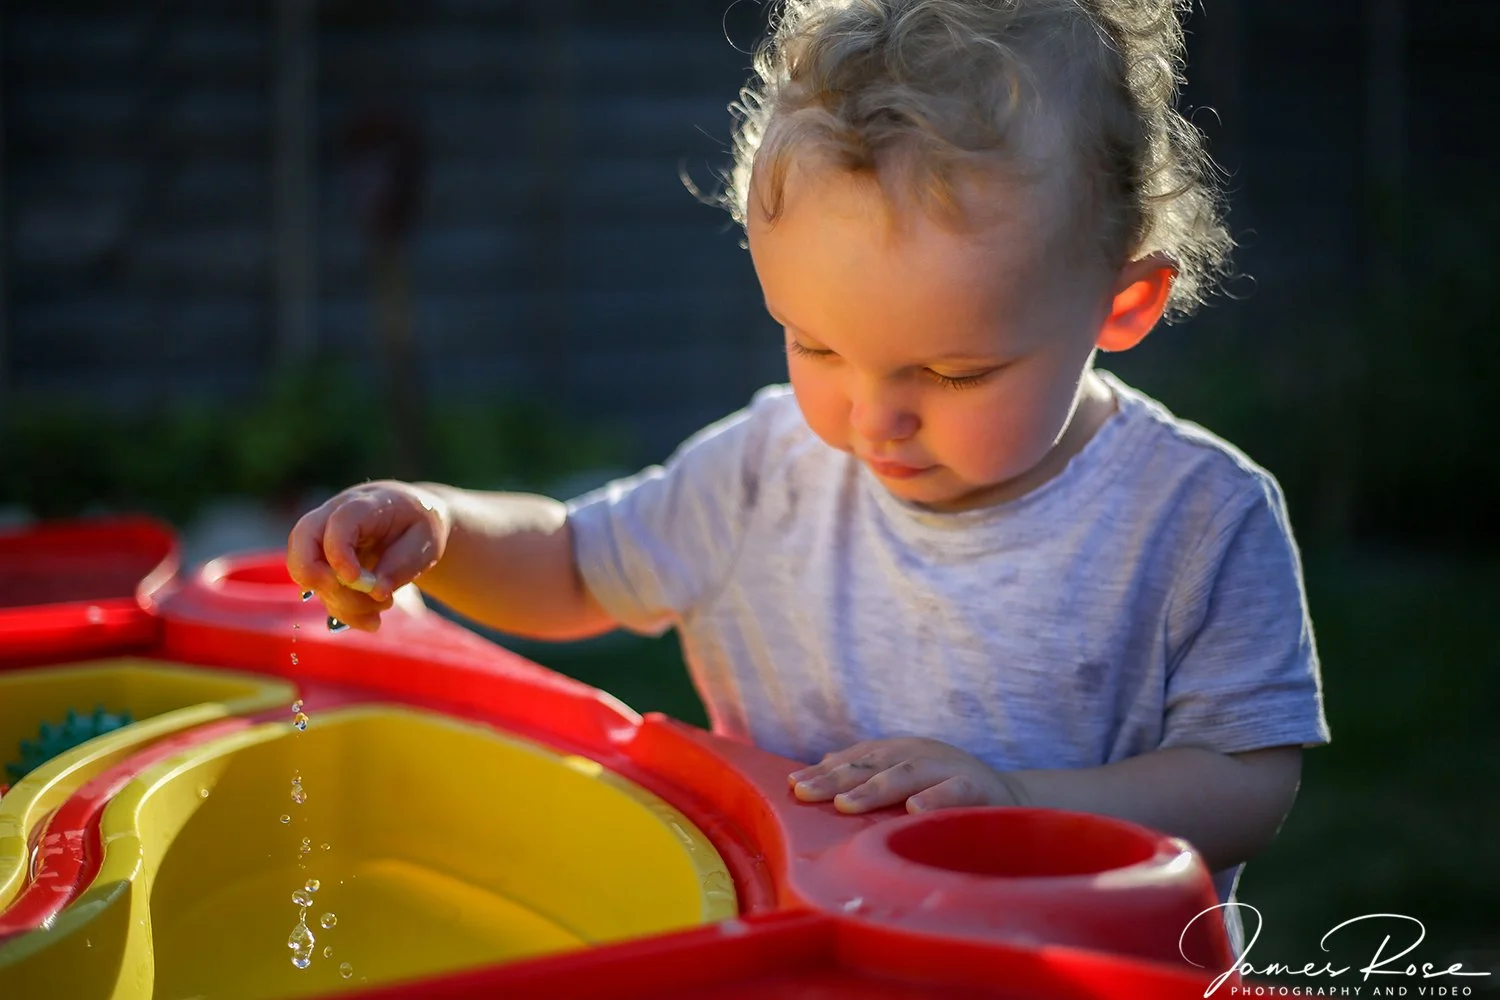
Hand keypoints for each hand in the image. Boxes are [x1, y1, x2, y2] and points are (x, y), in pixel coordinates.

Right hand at [286, 480, 449, 631]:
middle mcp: (333, 518)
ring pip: (309, 573)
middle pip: (300, 540)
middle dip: (316, 577)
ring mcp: (323, 542)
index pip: (338, 523)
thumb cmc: (419, 523)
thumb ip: (402, 563)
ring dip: (343, 602)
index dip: (339, 554)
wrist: (410, 517)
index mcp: (364, 505)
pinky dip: (344, 612)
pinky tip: (372, 620)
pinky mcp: (324, 566)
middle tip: (352, 597)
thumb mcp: (426, 539)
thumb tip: (375, 591)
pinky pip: (322, 592)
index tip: (358, 580)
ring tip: (385, 604)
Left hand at [788, 737, 1026, 813]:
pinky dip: (935, 799)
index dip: (824, 771)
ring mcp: (949, 768)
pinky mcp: (979, 788)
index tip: (792, 785)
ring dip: (875, 789)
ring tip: (846, 805)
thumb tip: (822, 766)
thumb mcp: (906, 782)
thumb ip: (870, 774)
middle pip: (872, 763)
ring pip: (908, 774)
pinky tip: (914, 811)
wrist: (1012, 802)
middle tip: (805, 792)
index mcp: (900, 752)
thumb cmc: (947, 794)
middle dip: (836, 778)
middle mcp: (920, 754)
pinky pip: (956, 792)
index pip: (855, 760)